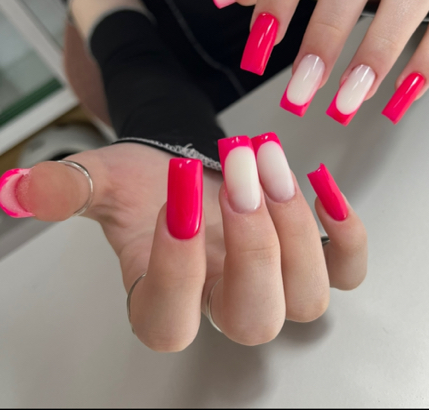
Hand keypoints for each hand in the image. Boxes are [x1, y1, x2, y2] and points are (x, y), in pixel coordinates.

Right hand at [0, 137, 366, 349]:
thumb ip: (68, 188)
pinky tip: (320, 181)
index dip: (176, 265)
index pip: (170, 320)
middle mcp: (223, 303)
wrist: (187, 170)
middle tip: (235, 165)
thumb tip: (15, 187)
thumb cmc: (147, 184)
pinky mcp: (311, 258)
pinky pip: (347, 272)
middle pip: (254, 319)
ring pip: (307, 298)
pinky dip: (347, 235)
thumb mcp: (105, 179)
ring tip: (265, 157)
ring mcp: (274, 286)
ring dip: (295, 225)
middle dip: (252, 239)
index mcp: (164, 300)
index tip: (171, 192)